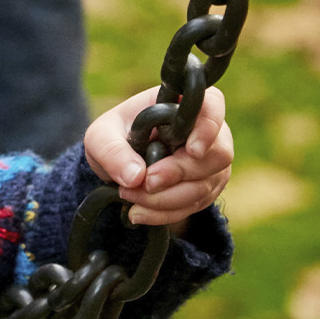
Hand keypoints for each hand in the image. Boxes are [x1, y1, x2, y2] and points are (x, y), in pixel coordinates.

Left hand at [83, 86, 232, 226]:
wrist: (118, 163)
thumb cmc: (115, 137)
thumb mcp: (101, 137)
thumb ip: (113, 151)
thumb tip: (136, 177)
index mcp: (182, 105)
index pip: (213, 105)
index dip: (209, 127)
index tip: (192, 150)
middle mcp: (208, 131)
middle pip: (217, 155)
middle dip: (179, 174)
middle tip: (146, 182)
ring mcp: (211, 162)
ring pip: (205, 185)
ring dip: (166, 199)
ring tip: (130, 197)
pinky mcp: (206, 188)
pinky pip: (195, 205)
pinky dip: (165, 213)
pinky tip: (138, 212)